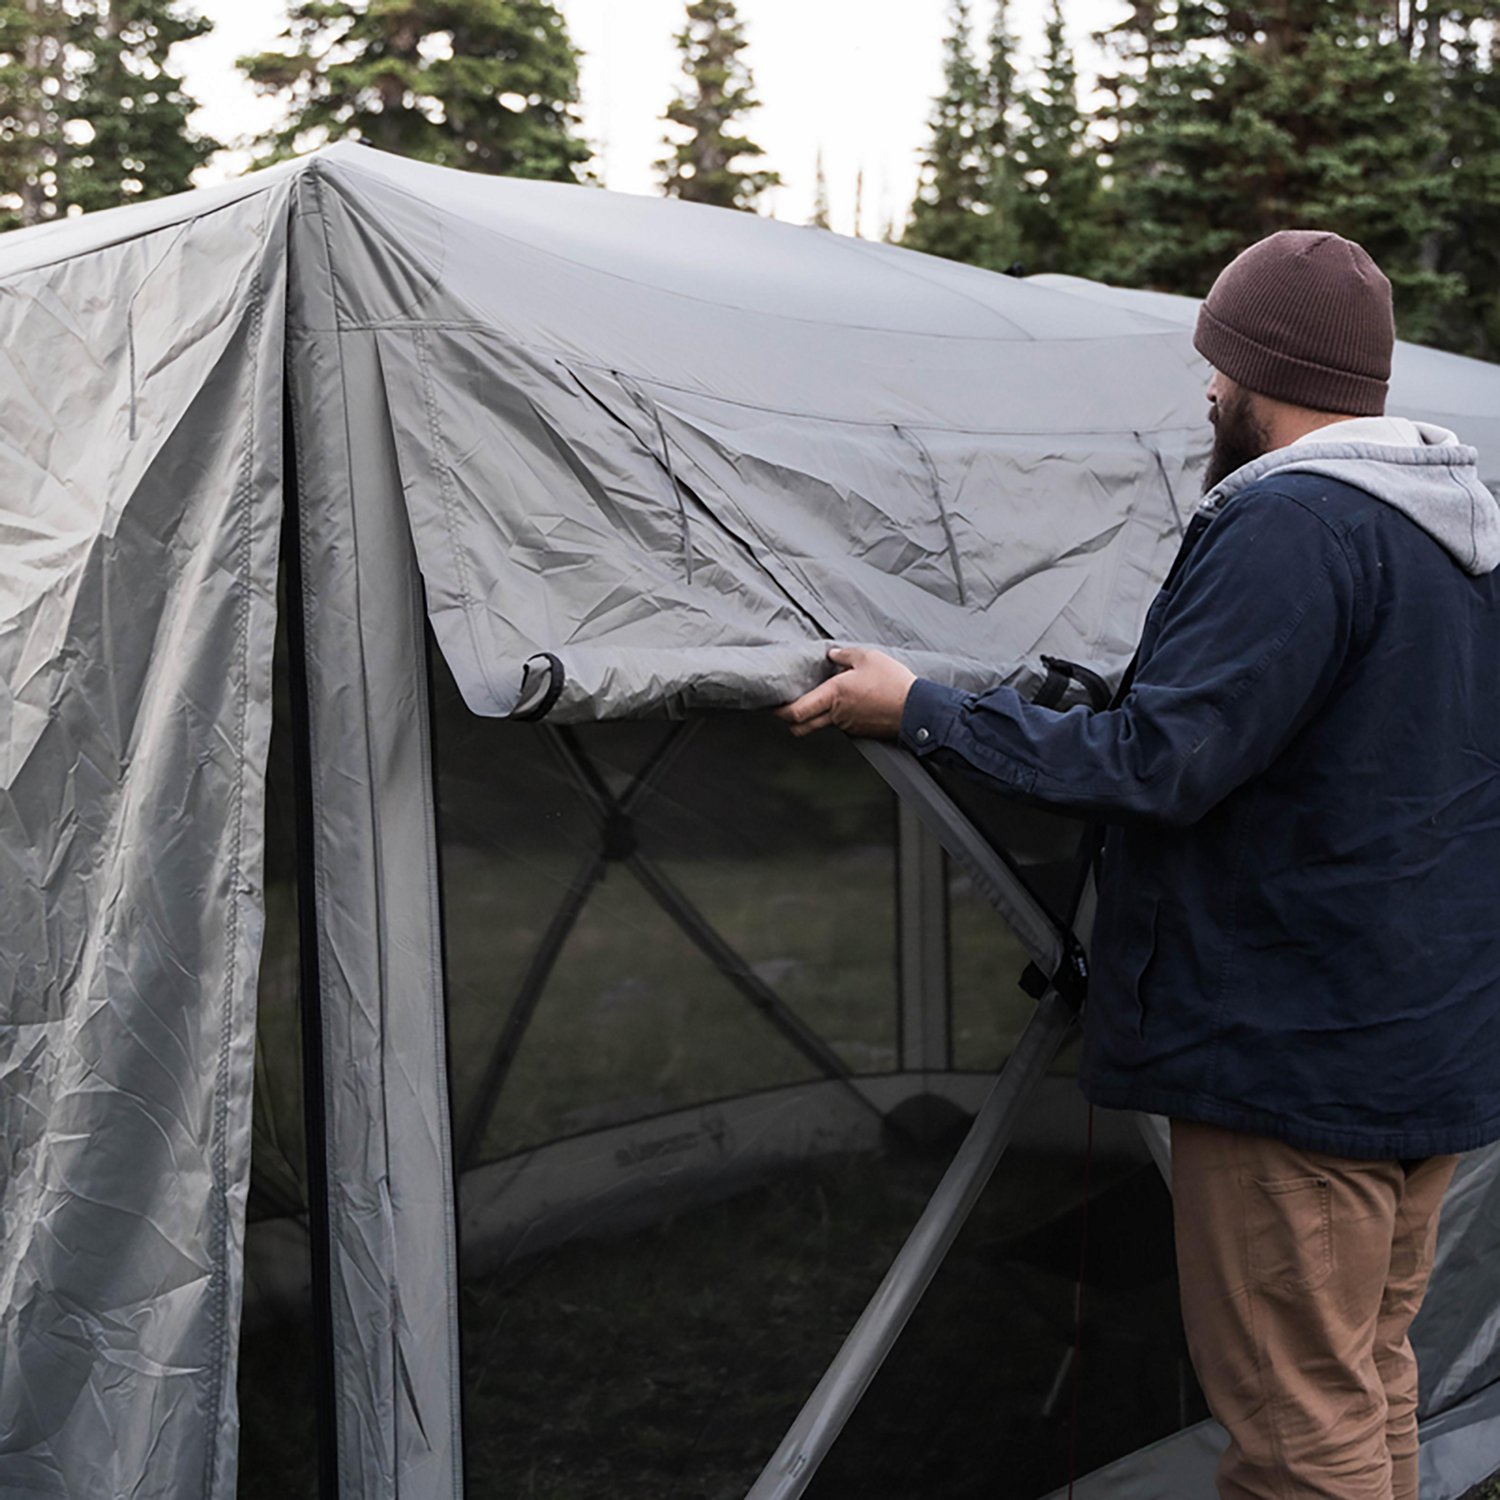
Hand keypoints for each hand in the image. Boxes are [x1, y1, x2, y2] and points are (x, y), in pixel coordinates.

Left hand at [774, 647, 916, 738]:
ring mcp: (847, 725)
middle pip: (800, 727)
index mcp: (834, 695)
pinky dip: (835, 716)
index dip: (780, 711)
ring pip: (820, 724)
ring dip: (815, 715)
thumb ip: (844, 655)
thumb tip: (831, 655)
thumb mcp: (868, 658)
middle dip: (788, 720)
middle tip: (785, 708)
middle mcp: (836, 714)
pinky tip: (845, 703)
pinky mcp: (859, 730)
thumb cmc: (893, 683)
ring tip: (819, 699)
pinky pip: (839, 724)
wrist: (917, 709)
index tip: (773, 705)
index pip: (796, 711)